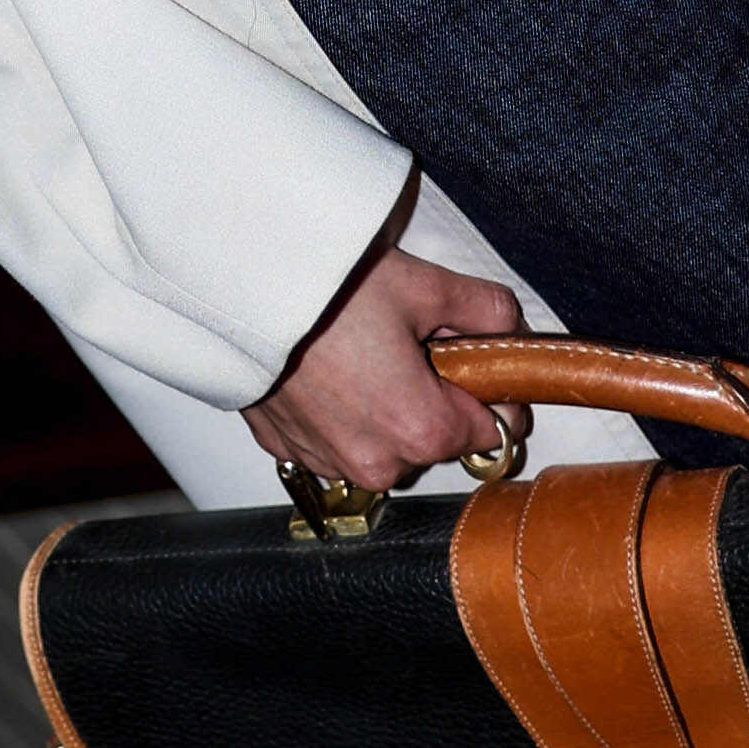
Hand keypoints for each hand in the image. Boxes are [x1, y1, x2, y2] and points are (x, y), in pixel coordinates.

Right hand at [245, 247, 524, 492]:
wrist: (241, 287)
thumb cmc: (328, 291)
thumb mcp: (423, 286)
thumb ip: (485, 310)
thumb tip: (507, 327)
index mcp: (421, 428)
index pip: (494, 431)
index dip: (491, 390)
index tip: (471, 358)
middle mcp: (377, 461)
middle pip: (435, 439)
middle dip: (433, 397)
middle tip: (409, 341)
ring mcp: (328, 461)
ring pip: (384, 445)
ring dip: (383, 409)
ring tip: (362, 350)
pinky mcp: (288, 448)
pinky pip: (334, 441)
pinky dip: (339, 413)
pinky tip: (328, 368)